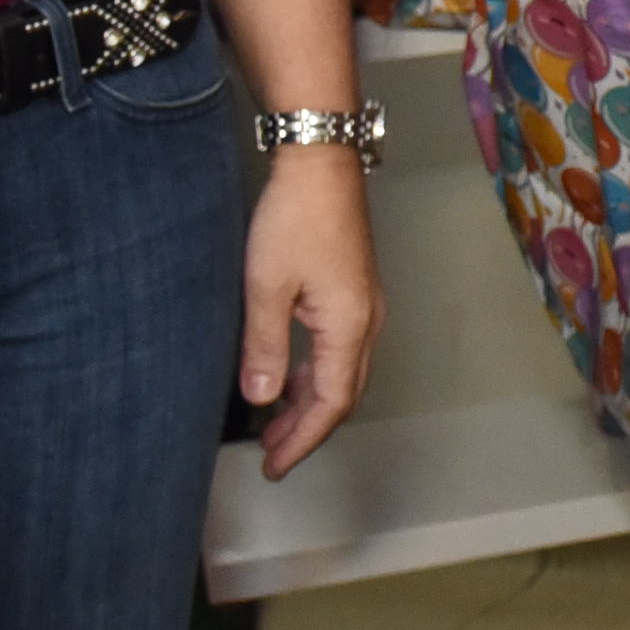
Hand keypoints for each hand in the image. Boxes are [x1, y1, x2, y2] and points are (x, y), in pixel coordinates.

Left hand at [241, 150, 377, 478]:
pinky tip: (290, 376)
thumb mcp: (267, 287)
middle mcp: (367, 322)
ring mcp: (364, 306)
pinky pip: (340, 350)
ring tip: (276, 423)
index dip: (302, 439)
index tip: (274, 464)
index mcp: (349, 327)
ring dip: (310, 402)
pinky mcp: (354, 292)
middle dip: (308, 429)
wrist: (320, 165)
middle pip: (343, 394)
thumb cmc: (296, 217)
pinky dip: (315, 374)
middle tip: (272, 454)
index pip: (330, 403)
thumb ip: (265, 347)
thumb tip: (262, 398)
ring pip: (343, 373)